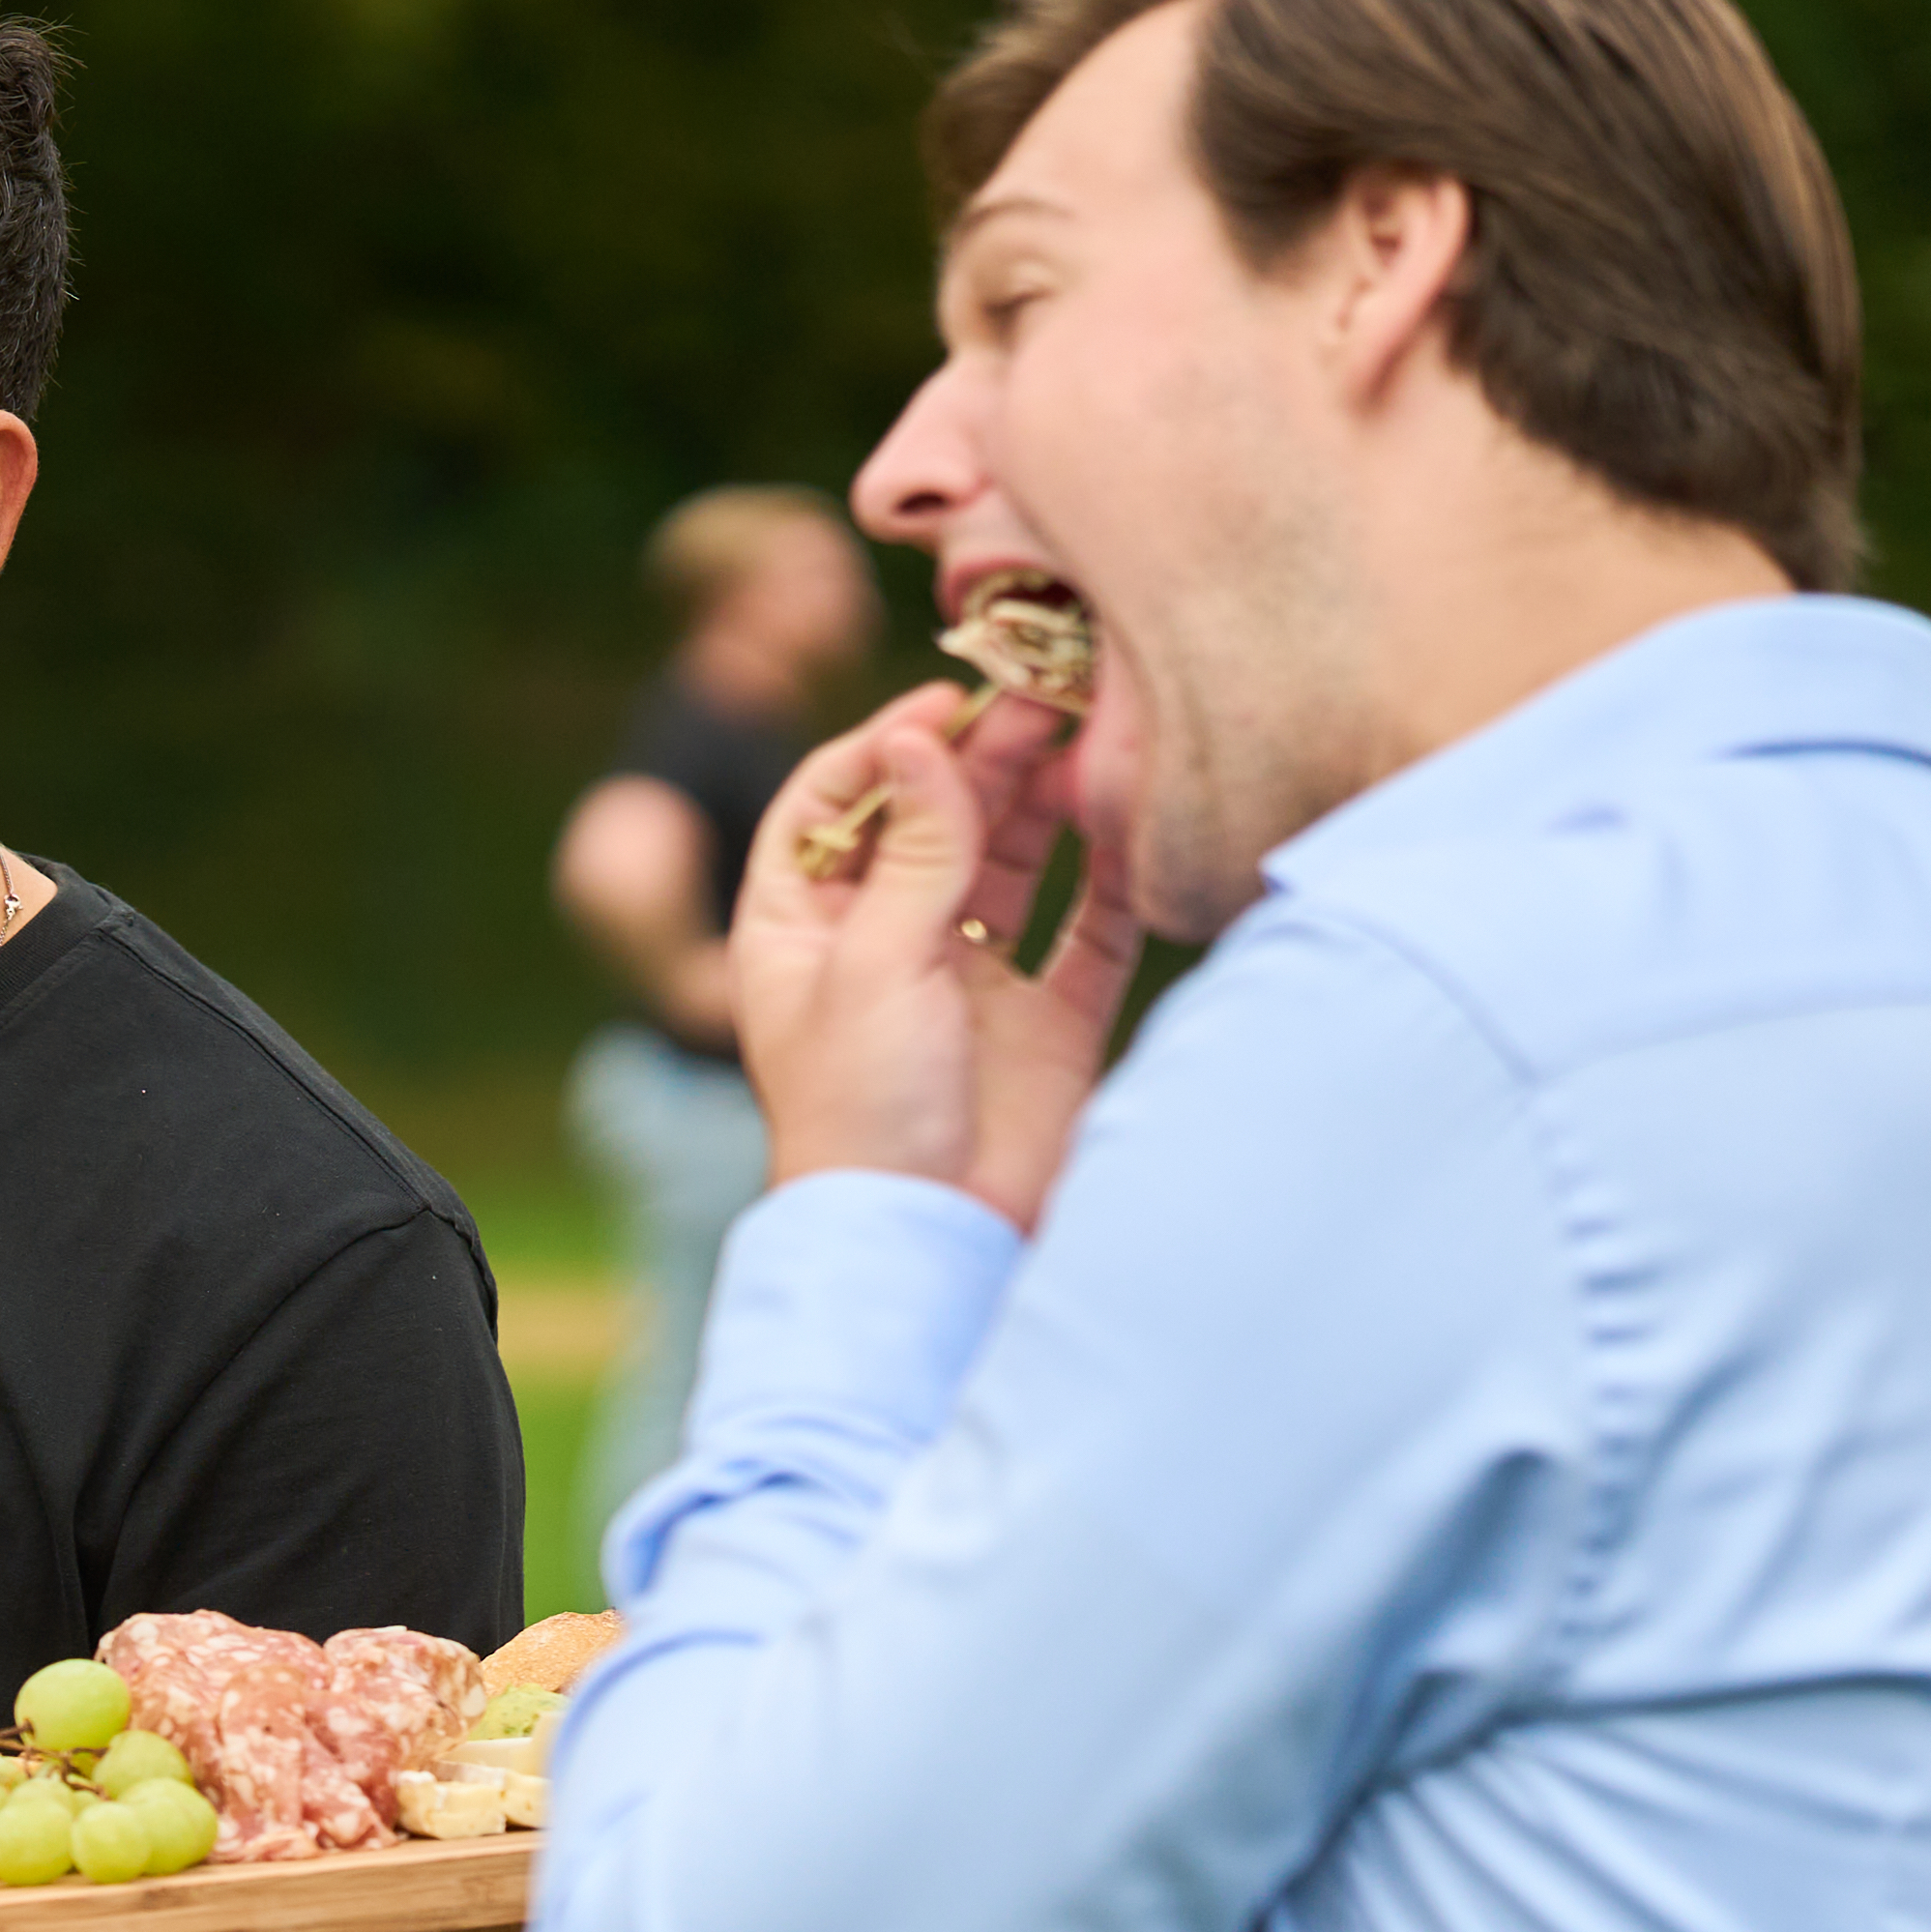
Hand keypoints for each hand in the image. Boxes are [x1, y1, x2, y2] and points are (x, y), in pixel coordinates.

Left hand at [730, 683, 1145, 1231]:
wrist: (928, 1237)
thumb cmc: (861, 1110)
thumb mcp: (873, 964)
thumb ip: (914, 852)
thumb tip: (922, 737)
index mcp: (800, 932)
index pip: (827, 808)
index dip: (879, 749)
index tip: (941, 705)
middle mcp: (882, 945)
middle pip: (929, 820)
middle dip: (981, 755)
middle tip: (1039, 693)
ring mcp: (967, 980)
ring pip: (1010, 859)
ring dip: (1044, 795)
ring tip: (1085, 728)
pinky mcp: (1046, 1018)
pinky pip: (1086, 924)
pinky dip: (1109, 868)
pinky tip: (1130, 807)